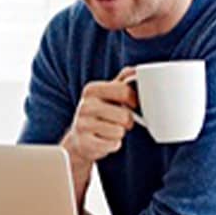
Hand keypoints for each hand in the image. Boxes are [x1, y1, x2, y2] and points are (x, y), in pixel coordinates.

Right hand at [60, 66, 137, 205]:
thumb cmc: (99, 113)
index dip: (134, 100)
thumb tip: (136, 70)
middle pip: (125, 115)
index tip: (131, 104)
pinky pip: (113, 145)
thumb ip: (123, 80)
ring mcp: (82, 125)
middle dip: (127, 121)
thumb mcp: (108, 93)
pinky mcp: (85, 143)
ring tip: (109, 130)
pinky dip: (113, 145)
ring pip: (119, 131)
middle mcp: (85, 106)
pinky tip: (104, 140)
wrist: (79, 138)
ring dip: (119, 133)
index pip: (124, 91)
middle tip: (118, 121)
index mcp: (91, 90)